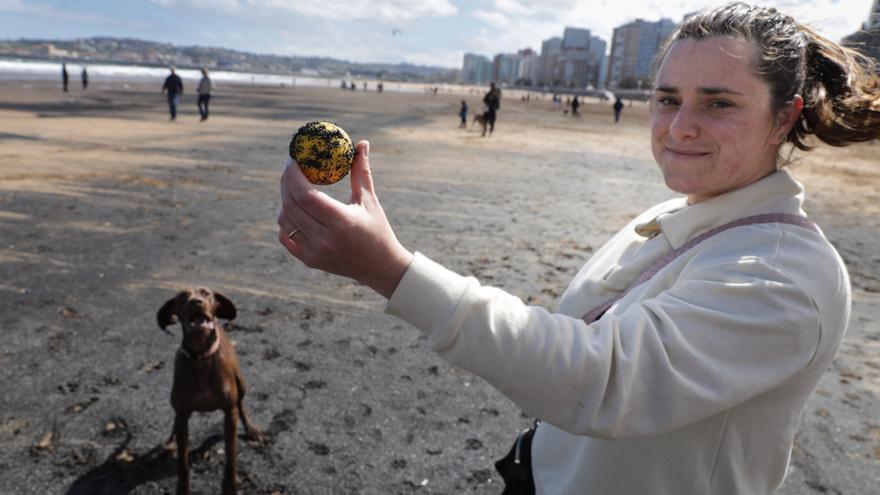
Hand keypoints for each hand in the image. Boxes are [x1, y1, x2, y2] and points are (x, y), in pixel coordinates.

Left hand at [277, 141, 412, 298]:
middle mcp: (325, 239)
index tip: (294, 161)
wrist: (380, 267)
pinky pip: (285, 237)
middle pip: (291, 206)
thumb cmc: (377, 229)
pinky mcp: (309, 260)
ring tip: (293, 189)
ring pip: (285, 221)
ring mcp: (315, 252)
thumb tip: (361, 143)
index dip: (294, 176)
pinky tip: (293, 211)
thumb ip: (361, 171)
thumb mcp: (370, 200)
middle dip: (286, 183)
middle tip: (289, 169)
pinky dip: (286, 221)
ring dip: (285, 202)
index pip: (306, 195)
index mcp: (342, 222)